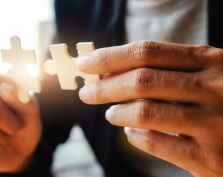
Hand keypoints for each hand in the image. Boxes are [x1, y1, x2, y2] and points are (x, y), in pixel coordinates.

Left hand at [76, 40, 222, 176]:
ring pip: (146, 112)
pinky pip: (158, 144)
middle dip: (104, 86)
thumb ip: (168, 70)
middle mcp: (215, 88)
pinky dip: (136, 136)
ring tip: (110, 113)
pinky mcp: (212, 158)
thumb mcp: (208, 73)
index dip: (110, 57)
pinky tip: (131, 131)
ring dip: (118, 112)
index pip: (148, 52)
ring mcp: (215, 124)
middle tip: (86, 93)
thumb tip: (111, 72)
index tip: (85, 63)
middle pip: (142, 80)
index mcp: (211, 61)